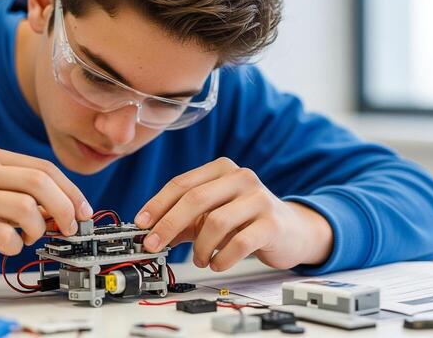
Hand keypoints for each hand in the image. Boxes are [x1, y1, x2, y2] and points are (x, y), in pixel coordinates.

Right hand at [0, 146, 92, 270]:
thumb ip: (21, 192)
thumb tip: (64, 210)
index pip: (44, 168)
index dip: (71, 191)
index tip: (84, 211)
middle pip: (40, 182)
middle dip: (65, 208)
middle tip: (69, 228)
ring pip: (26, 207)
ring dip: (39, 229)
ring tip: (29, 237)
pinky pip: (4, 234)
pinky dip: (16, 245)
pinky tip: (9, 245)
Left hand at [135, 158, 332, 270]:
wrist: (292, 230)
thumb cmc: (245, 220)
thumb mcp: (211, 215)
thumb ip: (182, 221)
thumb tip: (148, 234)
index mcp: (221, 169)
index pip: (181, 184)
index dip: (157, 205)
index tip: (140, 225)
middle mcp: (241, 177)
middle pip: (195, 199)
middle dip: (168, 224)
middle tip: (153, 245)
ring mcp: (259, 198)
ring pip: (215, 222)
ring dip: (199, 246)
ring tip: (199, 259)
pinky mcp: (272, 223)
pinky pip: (239, 242)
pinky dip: (222, 258)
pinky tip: (217, 263)